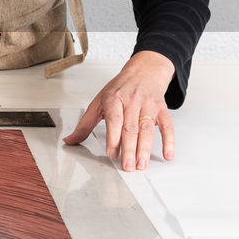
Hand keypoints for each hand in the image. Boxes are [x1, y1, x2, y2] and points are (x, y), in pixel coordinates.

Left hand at [63, 51, 175, 170]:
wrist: (144, 71)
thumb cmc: (120, 88)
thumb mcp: (99, 102)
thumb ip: (85, 124)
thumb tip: (69, 141)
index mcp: (114, 99)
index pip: (114, 119)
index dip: (113, 137)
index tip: (112, 153)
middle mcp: (132, 102)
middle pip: (131, 128)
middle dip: (129, 149)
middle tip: (127, 166)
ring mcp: (148, 105)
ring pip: (147, 129)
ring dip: (145, 149)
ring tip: (142, 165)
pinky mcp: (162, 109)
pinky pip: (167, 126)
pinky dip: (169, 141)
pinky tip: (167, 155)